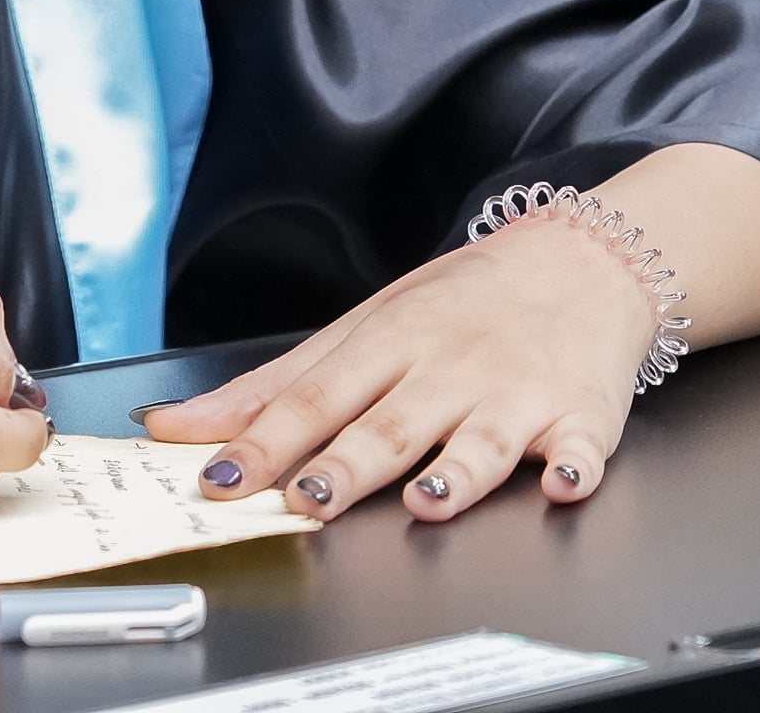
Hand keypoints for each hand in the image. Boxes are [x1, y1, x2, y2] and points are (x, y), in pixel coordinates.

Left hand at [147, 210, 655, 520]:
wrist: (583, 258)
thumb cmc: (464, 301)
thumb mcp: (366, 325)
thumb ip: (273, 386)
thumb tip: (176, 427)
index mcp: (390, 342)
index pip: (315, 396)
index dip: (265, 442)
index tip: (222, 480)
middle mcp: (450, 368)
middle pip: (390, 424)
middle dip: (347, 464)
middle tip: (307, 499)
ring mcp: (517, 393)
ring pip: (482, 440)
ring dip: (456, 471)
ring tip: (426, 501)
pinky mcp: (581, 416)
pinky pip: (580, 447)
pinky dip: (573, 467)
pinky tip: (562, 483)